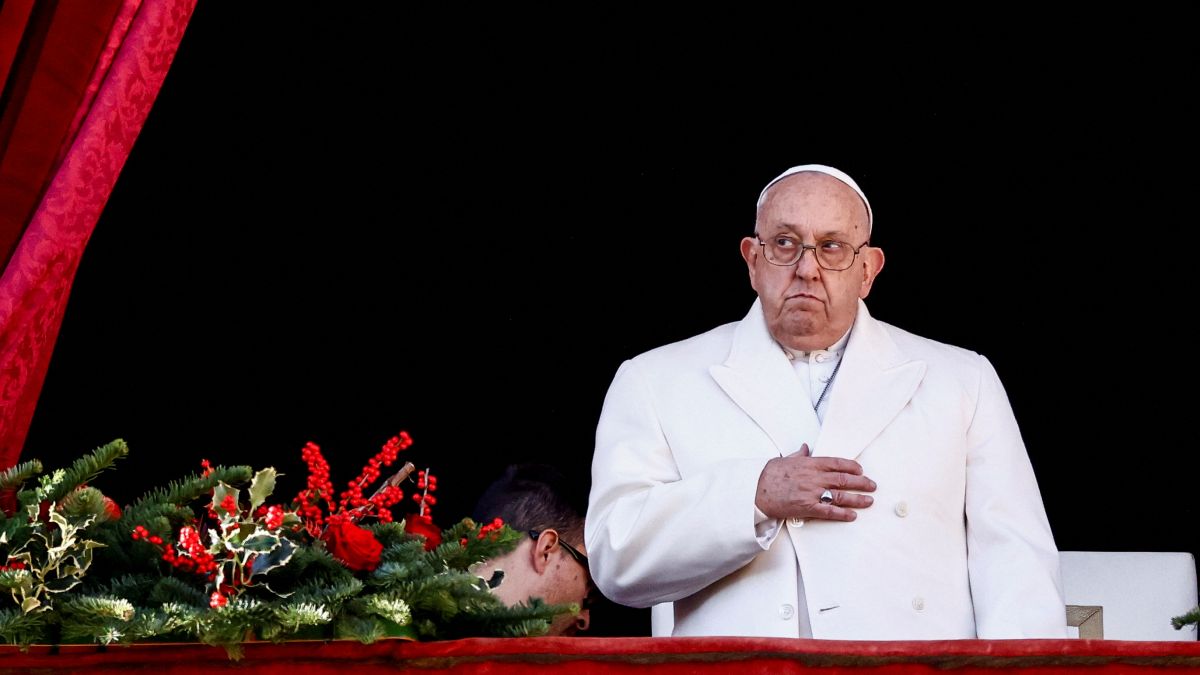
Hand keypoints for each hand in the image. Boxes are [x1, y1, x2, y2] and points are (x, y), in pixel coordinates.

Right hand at [755, 444, 875, 520]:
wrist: (755, 490)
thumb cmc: (768, 474)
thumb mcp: (785, 459)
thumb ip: (799, 455)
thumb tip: (806, 448)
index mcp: (809, 464)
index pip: (837, 463)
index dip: (852, 466)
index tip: (860, 469)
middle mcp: (814, 478)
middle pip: (843, 479)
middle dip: (861, 482)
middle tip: (872, 485)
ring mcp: (812, 493)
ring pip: (840, 496)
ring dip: (857, 499)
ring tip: (868, 500)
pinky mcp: (807, 508)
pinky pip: (829, 511)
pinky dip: (842, 513)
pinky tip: (852, 515)